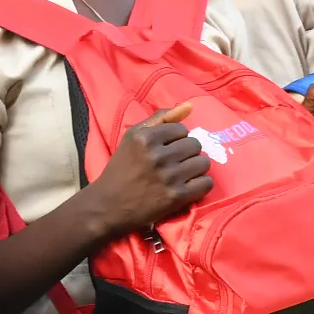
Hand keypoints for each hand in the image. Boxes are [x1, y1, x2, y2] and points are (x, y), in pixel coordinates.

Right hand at [88, 104, 212, 233]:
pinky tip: (187, 187)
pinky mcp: (176, 197)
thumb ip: (160, 119)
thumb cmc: (121, 169)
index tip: (166, 150)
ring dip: (195, 169)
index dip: (176, 140)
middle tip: (174, 164)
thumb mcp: (133, 137)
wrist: (108, 206)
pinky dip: (200, 185)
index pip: (181, 129)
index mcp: (145, 137)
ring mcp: (169, 177)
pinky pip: (206, 183)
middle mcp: (158, 155)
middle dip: (187, 154)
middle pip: (195, 145)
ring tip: (181, 175)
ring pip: (203, 163)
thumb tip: (189, 107)